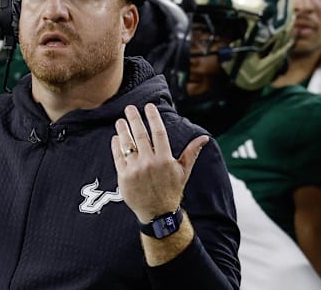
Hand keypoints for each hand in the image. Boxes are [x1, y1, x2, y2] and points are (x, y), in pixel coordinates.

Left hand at [111, 103, 208, 222]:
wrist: (158, 213)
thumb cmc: (171, 190)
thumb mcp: (184, 171)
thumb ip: (191, 152)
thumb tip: (204, 138)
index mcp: (165, 159)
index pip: (159, 132)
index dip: (153, 117)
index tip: (149, 106)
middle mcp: (149, 162)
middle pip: (140, 135)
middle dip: (134, 119)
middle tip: (130, 108)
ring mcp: (135, 169)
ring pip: (127, 144)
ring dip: (123, 130)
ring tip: (120, 121)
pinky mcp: (124, 177)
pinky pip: (118, 157)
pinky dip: (116, 146)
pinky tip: (116, 138)